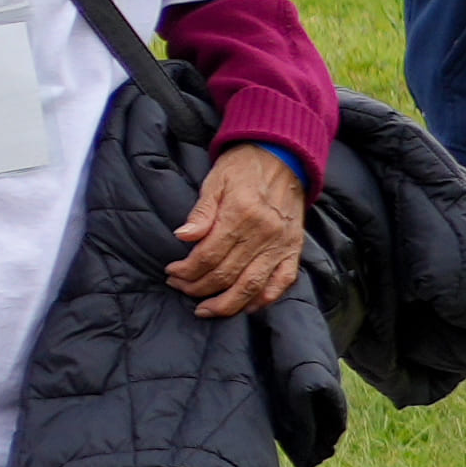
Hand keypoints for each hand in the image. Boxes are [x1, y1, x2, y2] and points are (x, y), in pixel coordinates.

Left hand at [170, 140, 312, 315]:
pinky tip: (246, 307)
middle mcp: (264, 233)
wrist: (282, 157)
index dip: (186, 270)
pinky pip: (282, 282)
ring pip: (252, 286)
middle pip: (227, 274)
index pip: (208, 255)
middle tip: (180, 289)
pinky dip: (265, 299)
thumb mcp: (215, 181)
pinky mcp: (294, 249)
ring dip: (227, 303)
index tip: (171, 273)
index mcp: (242, 214)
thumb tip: (182, 237)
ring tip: (205, 310)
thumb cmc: (242, 168)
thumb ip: (200, 213)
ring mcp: (281, 244)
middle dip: (199, 287)